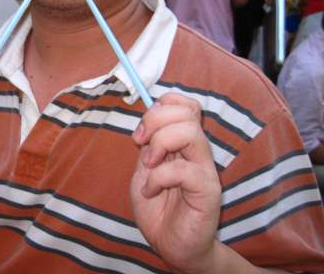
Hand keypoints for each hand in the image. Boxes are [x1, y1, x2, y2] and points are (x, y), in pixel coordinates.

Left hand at [130, 93, 221, 272]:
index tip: (141, 132)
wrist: (169, 244)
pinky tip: (152, 191)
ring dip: (159, 145)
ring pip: (189, 132)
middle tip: (140, 144)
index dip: (160, 107)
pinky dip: (158, 178)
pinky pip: (183, 170)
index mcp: (183, 141)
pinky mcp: (208, 190)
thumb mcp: (144, 169)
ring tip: (149, 167)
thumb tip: (146, 119)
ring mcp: (205, 168)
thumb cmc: (158, 208)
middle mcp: (198, 150)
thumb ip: (148, 144)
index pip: (183, 103)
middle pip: (186, 111)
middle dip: (154, 121)